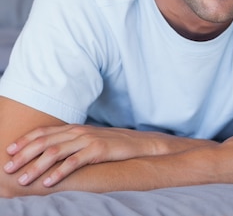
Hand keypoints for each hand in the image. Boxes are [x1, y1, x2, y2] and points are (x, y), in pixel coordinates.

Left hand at [4, 124, 201, 186]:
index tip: (9, 152)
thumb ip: (70, 144)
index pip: (43, 132)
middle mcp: (78, 132)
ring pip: (55, 152)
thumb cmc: (112, 145)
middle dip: (24, 156)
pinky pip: (74, 162)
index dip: (25, 141)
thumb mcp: (88, 141)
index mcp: (74, 128)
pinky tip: (48, 182)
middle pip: (44, 142)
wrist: (139, 144)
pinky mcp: (98, 150)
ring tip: (23, 180)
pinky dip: (58, 172)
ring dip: (36, 166)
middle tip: (8, 169)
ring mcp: (88, 140)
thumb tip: (49, 154)